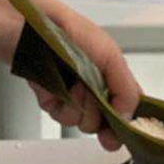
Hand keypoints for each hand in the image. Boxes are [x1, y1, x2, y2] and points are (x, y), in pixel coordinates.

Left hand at [29, 11, 141, 150]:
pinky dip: (59, 106)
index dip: (126, 121)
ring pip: (83, 121)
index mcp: (113, 75)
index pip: (127, 104)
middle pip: (106, 120)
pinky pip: (61, 117)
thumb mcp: (111, 56)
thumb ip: (127, 88)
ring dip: (78, 106)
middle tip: (90, 92)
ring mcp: (74, 95)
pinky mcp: (52, 100)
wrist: (34, 32)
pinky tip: (57, 90)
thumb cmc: (73, 32)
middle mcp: (95, 87)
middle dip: (98, 111)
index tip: (120, 131)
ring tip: (72, 84)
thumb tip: (129, 116)